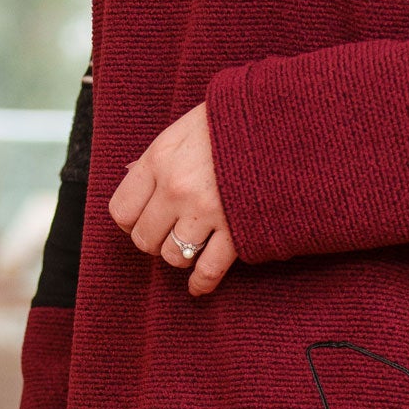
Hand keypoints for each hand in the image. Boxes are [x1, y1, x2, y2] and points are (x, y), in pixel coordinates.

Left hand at [108, 101, 237, 295]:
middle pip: (145, 239)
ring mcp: (206, 212)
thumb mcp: (187, 126)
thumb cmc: (234, 121)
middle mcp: (176, 188)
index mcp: (160, 159)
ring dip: (181, 255)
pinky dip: (201, 283)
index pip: (122, 210)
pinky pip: (208, 271)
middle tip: (172, 231)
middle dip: (156, 239)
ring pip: (173, 257)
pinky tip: (198, 287)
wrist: (286, 122)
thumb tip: (131, 172)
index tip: (144, 219)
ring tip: (194, 244)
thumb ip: (160, 154)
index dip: (131, 220)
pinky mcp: (237, 230)